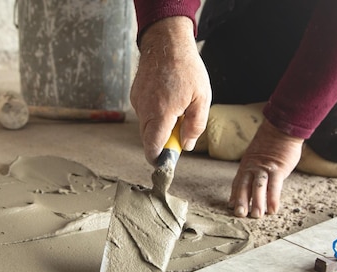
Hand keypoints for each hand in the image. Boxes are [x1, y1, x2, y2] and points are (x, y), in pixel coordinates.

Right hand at [130, 17, 211, 164]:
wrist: (166, 42)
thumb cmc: (187, 69)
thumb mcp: (202, 98)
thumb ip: (195, 126)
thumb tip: (186, 146)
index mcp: (162, 113)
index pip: (153, 146)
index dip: (158, 159)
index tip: (166, 163)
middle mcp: (145, 109)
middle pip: (148, 139)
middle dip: (162, 142)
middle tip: (180, 132)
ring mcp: (138, 102)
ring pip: (146, 126)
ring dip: (159, 126)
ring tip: (176, 109)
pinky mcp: (135, 95)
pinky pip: (144, 113)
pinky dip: (155, 114)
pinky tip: (167, 99)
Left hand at [229, 120, 303, 217]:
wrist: (282, 128)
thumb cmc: (271, 143)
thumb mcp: (257, 155)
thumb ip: (254, 167)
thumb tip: (251, 180)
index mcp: (247, 164)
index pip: (238, 182)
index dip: (235, 195)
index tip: (231, 206)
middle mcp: (253, 167)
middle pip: (245, 185)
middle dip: (241, 201)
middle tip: (239, 215)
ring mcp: (265, 168)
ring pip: (258, 187)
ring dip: (257, 202)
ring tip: (256, 216)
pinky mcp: (278, 168)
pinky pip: (275, 185)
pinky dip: (273, 198)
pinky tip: (272, 209)